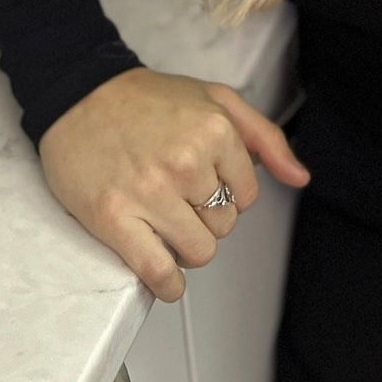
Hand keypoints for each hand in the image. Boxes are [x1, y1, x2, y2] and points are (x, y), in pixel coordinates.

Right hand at [37, 68, 312, 303]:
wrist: (80, 96)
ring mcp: (150, 193)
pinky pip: (160, 274)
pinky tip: (165, 275)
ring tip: (166, 223)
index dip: (229, 192)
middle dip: (207, 217)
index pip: (248, 195)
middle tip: (179, 197)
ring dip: (187, 247)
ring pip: (199, 252)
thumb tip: (300, 177)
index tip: (206, 181)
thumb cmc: (149, 100)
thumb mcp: (217, 99)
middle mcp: (186, 162)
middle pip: (224, 225)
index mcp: (215, 131)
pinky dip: (168, 285)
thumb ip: (264, 138)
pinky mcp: (115, 219)